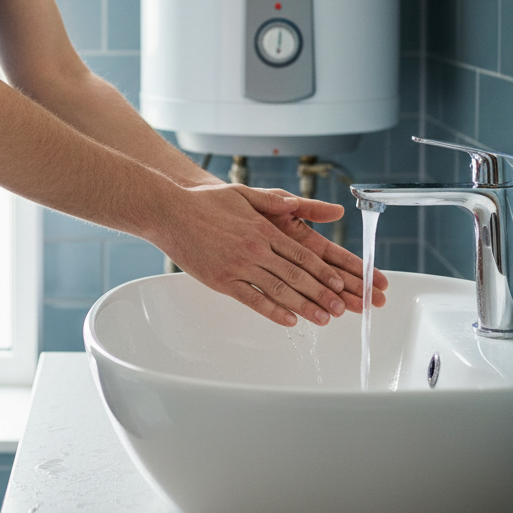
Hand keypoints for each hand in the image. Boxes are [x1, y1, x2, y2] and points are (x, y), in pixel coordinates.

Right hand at [155, 183, 387, 327]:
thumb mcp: (243, 193)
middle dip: (322, 292)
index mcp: (263, 228)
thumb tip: (297, 204)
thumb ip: (273, 200)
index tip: (341, 282)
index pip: (302, 253)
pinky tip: (289, 320)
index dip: (323, 270)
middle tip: (342, 307)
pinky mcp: (221, 280)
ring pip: (279, 289)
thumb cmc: (204, 202)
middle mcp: (255, 248)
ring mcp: (238, 265)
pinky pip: (252, 299)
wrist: (170, 212)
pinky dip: (273, 311)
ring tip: (323, 318)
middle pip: (296, 274)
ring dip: (304, 305)